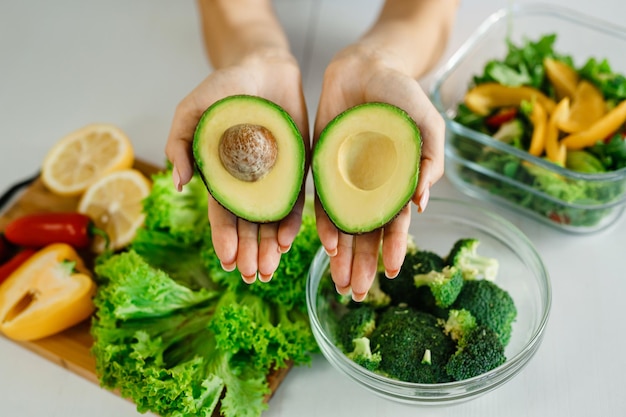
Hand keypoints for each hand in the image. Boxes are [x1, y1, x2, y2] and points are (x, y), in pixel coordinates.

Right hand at [165, 51, 308, 282]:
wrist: (263, 66)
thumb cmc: (223, 87)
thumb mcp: (191, 111)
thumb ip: (180, 144)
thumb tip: (178, 183)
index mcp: (223, 176)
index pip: (223, 214)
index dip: (224, 238)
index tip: (227, 261)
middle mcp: (250, 183)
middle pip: (249, 224)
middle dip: (249, 251)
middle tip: (252, 277)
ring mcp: (276, 177)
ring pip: (273, 219)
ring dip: (271, 246)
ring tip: (270, 269)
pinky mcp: (299, 167)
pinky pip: (297, 198)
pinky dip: (293, 220)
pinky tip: (291, 240)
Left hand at [313, 45, 444, 300]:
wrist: (365, 69)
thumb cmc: (401, 94)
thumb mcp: (426, 123)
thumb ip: (428, 160)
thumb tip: (422, 203)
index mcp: (397, 182)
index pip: (395, 222)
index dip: (393, 247)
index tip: (391, 273)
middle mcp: (370, 188)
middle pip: (367, 233)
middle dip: (363, 263)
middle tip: (357, 293)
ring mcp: (345, 181)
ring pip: (343, 225)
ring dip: (342, 255)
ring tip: (339, 283)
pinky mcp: (322, 169)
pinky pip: (320, 201)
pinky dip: (322, 223)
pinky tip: (324, 244)